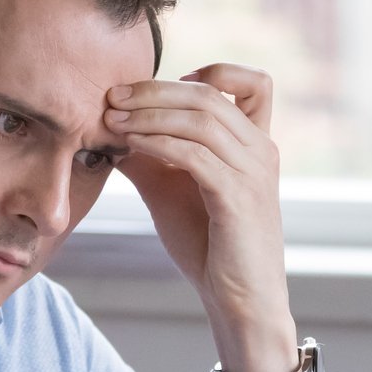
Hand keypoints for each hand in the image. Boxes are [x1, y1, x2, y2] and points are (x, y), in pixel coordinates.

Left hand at [106, 64, 297, 371]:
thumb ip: (148, 156)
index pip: (254, 83)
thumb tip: (109, 128)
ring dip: (149, 113)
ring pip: (200, 118)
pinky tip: (129, 144)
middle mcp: (262, 150)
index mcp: (257, 143)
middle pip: (210, 94)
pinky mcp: (238, 196)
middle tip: (113, 96)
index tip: (166, 83)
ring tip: (112, 118)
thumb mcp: (171, 190)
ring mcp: (254, 172)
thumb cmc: (209, 247)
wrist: (238, 300)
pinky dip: (157, 142)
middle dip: (155, 90)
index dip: (214, 71)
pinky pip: (194, 153)